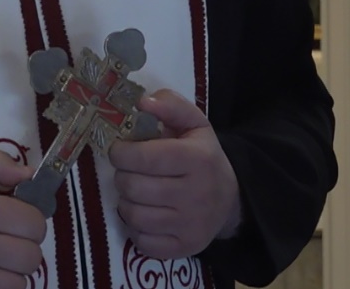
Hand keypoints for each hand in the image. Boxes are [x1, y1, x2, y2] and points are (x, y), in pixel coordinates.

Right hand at [0, 150, 46, 288]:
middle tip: (12, 241)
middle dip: (26, 246)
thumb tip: (28, 174)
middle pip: (31, 255)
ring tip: (2, 261)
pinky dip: (3, 287)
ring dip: (16, 271)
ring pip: (21, 281)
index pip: (33, 222)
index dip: (31, 219)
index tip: (19, 219)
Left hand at [108, 89, 240, 259]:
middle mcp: (196, 194)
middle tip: (128, 171)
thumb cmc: (203, 157)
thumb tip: (142, 102)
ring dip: (126, 201)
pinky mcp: (184, 248)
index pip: (145, 158)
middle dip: (122, 176)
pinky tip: (144, 214)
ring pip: (133, 215)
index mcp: (197, 159)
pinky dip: (135, 228)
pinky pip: (142, 241)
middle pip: (134, 187)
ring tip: (135, 191)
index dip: (121, 153)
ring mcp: (190, 225)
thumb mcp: (194, 124)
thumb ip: (170, 106)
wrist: (230, 199)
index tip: (119, 150)